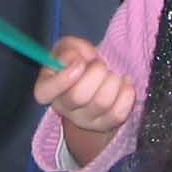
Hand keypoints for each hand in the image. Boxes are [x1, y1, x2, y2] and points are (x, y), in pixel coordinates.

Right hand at [32, 34, 136, 150]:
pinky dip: (126, 94)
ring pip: (101, 103)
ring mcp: (84, 120)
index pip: (44, 91)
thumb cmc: (76, 63)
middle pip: (78, 96)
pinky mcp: (104, 125)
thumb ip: (72, 46)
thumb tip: (83, 58)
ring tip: (112, 74)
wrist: (94, 82)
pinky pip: (118, 114)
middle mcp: (63, 108)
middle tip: (100, 64)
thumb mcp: (68, 48)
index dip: (64, 77)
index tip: (80, 62)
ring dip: (112, 81)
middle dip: (95, 72)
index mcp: (46, 88)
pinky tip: (125, 83)